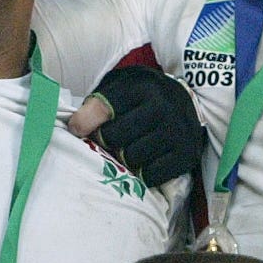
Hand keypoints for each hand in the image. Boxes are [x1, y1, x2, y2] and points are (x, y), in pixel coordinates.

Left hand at [67, 65, 204, 185]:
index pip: (103, 108)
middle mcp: (162, 107)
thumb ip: (96, 104)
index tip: (77, 130)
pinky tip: (145, 162)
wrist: (185, 101)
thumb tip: (75, 129)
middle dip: (107, 142)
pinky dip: (144, 174)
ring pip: (133, 158)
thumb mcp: (119, 87)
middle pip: (115, 137)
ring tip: (130, 150)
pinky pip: (153, 175)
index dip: (84, 123)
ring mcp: (177, 131)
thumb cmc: (142, 98)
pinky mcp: (187, 153)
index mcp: (141, 88)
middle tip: (111, 141)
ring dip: (126, 159)